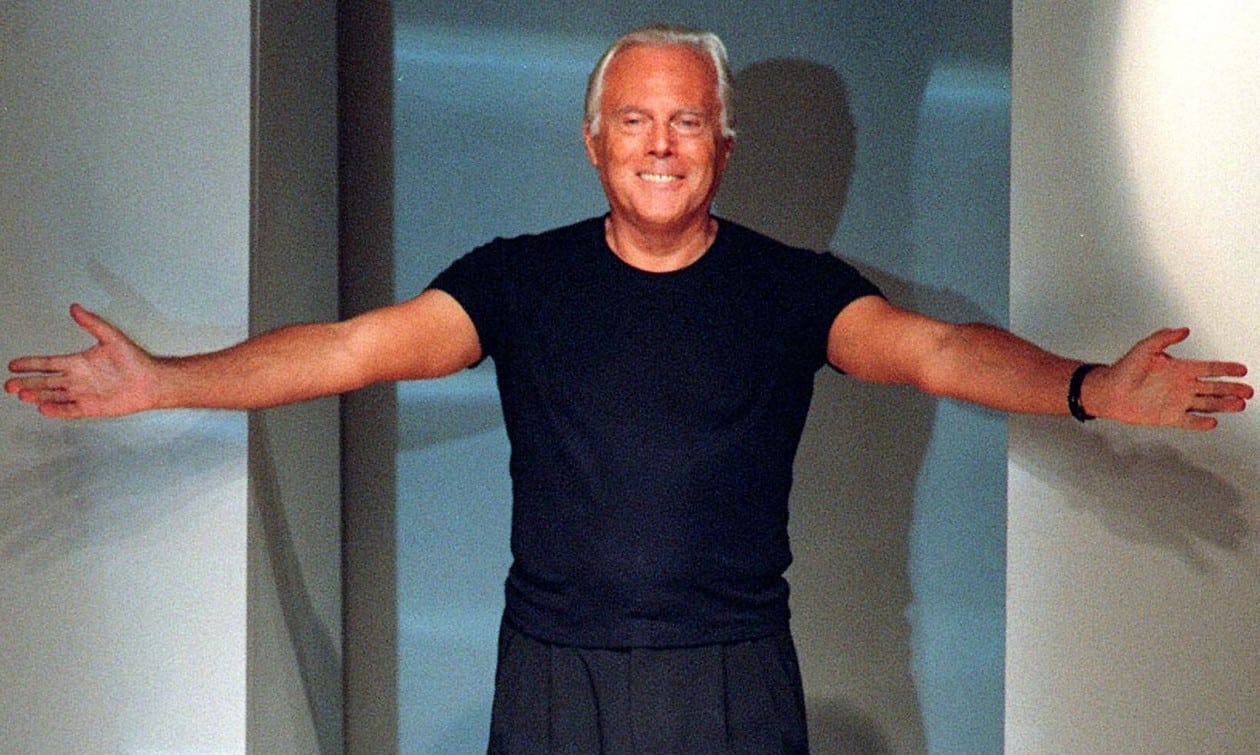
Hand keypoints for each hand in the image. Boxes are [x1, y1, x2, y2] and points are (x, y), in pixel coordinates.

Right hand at [6, 304, 159, 418]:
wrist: (151, 381)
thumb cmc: (134, 359)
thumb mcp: (111, 337)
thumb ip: (92, 323)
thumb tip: (75, 307)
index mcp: (78, 362)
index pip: (48, 363)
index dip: (30, 364)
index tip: (13, 364)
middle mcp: (77, 379)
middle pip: (45, 381)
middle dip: (26, 382)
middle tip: (8, 385)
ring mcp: (83, 394)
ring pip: (53, 395)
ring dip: (37, 395)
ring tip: (21, 394)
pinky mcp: (91, 407)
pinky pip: (70, 409)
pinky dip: (57, 409)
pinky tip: (43, 408)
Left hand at [1088, 328, 1251, 430]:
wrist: (1108, 391)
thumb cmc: (1123, 369)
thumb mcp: (1145, 348)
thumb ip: (1164, 337)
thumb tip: (1184, 330)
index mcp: (1180, 369)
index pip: (1209, 368)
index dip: (1226, 369)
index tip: (1242, 369)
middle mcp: (1182, 386)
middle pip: (1214, 388)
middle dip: (1232, 389)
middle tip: (1249, 391)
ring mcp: (1177, 402)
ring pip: (1206, 404)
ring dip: (1223, 405)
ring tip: (1239, 405)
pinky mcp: (1168, 416)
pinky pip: (1188, 420)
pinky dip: (1200, 422)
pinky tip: (1212, 422)